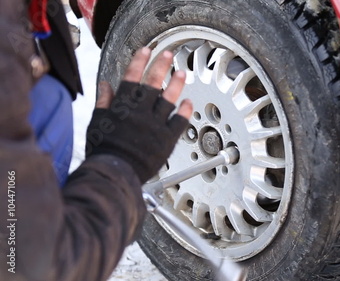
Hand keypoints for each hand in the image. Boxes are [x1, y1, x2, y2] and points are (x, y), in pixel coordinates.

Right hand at [86, 47, 192, 182]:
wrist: (116, 172)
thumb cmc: (105, 151)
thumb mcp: (98, 123)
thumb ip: (104, 102)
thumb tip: (105, 85)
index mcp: (122, 107)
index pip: (131, 78)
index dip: (139, 62)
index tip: (145, 51)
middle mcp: (140, 113)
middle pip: (152, 84)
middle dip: (161, 66)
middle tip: (168, 54)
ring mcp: (155, 125)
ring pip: (168, 100)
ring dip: (176, 85)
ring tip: (182, 73)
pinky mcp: (166, 139)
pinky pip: (179, 122)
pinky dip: (185, 112)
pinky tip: (189, 102)